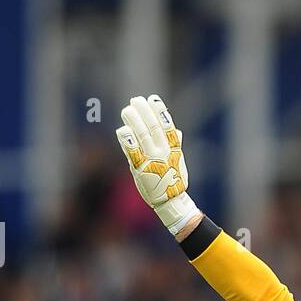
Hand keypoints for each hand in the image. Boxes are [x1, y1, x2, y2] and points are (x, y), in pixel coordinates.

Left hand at [116, 94, 198, 234]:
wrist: (170, 202)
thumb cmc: (172, 180)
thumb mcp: (178, 162)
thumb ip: (175, 145)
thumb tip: (177, 131)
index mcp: (174, 149)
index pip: (167, 126)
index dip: (160, 111)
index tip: (153, 98)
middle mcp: (163, 152)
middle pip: (153, 127)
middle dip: (144, 112)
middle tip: (135, 100)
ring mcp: (152, 160)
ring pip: (142, 136)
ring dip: (134, 121)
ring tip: (128, 110)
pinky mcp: (140, 169)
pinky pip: (132, 152)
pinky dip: (127, 140)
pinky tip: (122, 129)